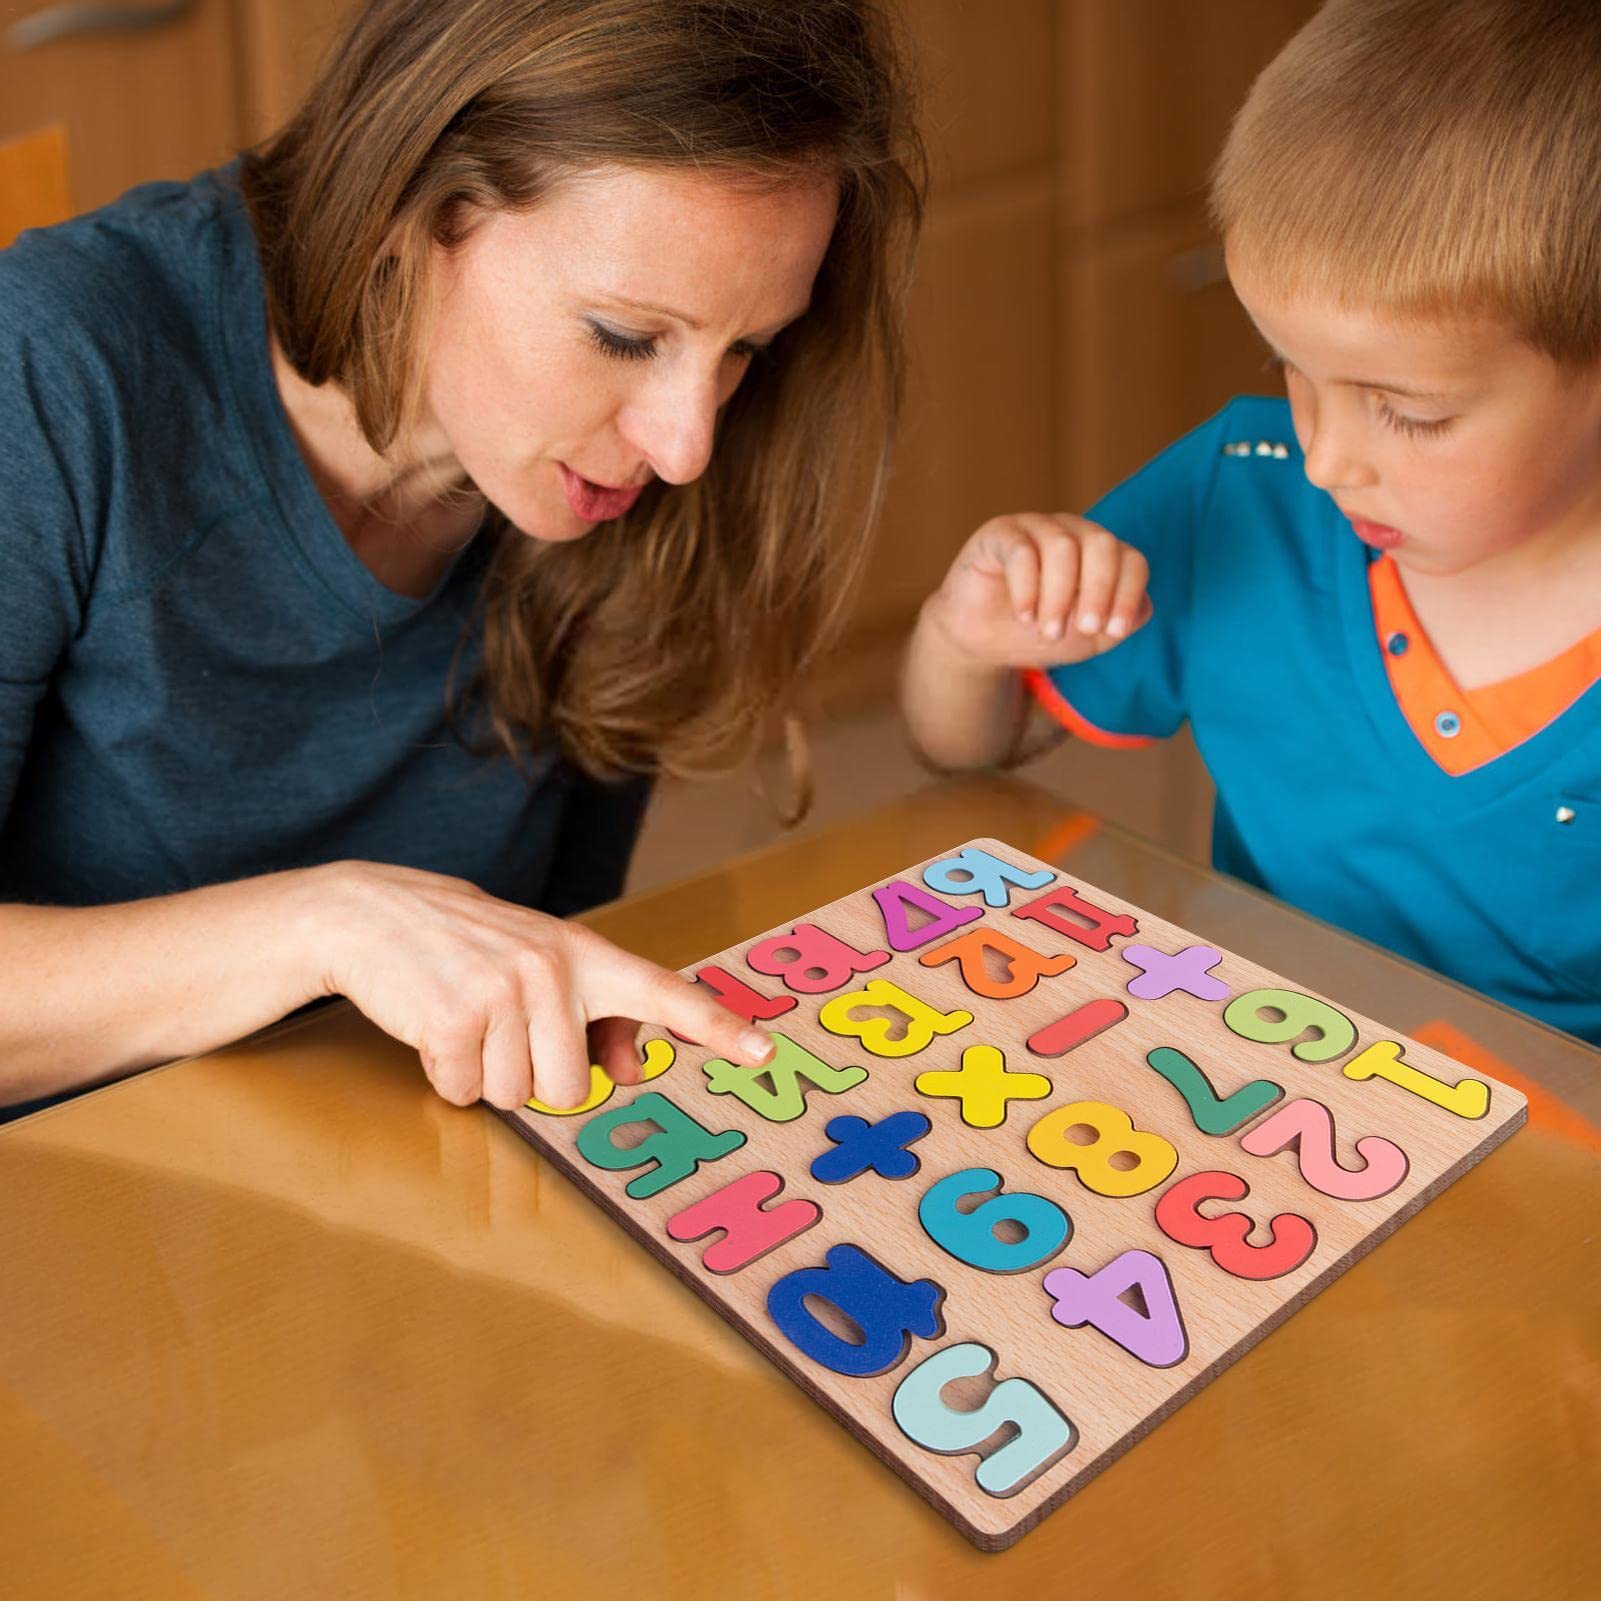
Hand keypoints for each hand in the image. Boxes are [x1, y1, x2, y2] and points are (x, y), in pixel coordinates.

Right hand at [311, 862, 774, 1110]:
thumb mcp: (541, 966)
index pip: (662, 992)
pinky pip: (463, 1092)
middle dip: (530, 1078)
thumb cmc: (470, 947)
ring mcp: (504, 992)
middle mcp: (554, 969)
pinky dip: (444, 1075)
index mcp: (586, 955)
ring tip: (465, 1019)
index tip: (765, 1050)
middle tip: (500, 1029)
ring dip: (483, 1075)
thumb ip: (597, 1017)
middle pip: (570, 1092)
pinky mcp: (453, 1019)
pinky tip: (434, 1028)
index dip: (716, 1026)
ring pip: (515, 1097)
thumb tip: (635, 1069)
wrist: (374, 913)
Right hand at [924, 512, 1152, 668]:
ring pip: (1062, 547)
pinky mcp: (1000, 534)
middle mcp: (1072, 533)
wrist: (981, 641)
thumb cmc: (1038, 634)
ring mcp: (1036, 528)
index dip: (1128, 595)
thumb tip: (1143, 607)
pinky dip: (1027, 589)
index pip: (1131, 560)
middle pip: (1102, 544)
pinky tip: (1025, 617)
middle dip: (1098, 591)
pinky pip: (1021, 551)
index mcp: (1100, 555)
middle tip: (1084, 629)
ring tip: (1047, 631)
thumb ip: (1118, 625)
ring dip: (1058, 596)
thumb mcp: (1086, 640)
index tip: (1112, 631)